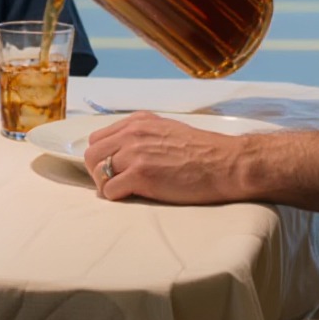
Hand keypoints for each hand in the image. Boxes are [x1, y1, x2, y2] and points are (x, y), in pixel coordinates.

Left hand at [85, 113, 247, 203]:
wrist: (226, 164)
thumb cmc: (204, 152)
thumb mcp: (168, 131)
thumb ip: (144, 136)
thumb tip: (126, 152)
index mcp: (138, 122)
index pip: (99, 138)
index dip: (102, 156)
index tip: (112, 168)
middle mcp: (132, 133)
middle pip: (92, 154)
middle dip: (98, 171)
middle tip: (114, 183)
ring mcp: (135, 153)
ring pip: (97, 171)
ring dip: (105, 185)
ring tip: (123, 191)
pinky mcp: (141, 175)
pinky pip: (110, 190)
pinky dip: (116, 197)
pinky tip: (132, 197)